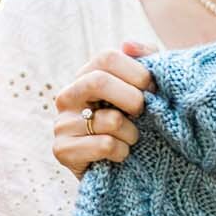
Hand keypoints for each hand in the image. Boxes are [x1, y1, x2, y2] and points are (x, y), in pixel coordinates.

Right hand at [52, 43, 154, 178]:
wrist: (124, 171)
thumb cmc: (134, 124)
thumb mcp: (144, 90)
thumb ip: (145, 61)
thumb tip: (128, 44)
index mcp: (86, 75)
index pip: (107, 57)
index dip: (137, 72)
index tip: (153, 91)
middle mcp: (68, 95)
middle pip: (99, 81)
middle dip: (133, 99)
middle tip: (144, 114)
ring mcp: (61, 123)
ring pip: (110, 120)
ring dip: (132, 133)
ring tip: (130, 139)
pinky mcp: (62, 150)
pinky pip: (104, 145)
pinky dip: (122, 152)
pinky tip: (119, 155)